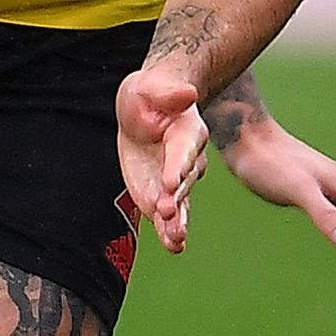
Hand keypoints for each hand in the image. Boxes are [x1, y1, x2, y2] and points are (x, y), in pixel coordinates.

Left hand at [114, 66, 209, 254]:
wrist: (148, 109)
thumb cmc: (151, 95)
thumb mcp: (152, 88)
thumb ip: (169, 94)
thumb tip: (187, 93)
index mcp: (187, 134)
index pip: (182, 152)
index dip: (178, 166)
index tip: (171, 182)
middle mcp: (187, 160)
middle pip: (184, 182)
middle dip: (175, 198)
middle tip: (166, 212)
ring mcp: (176, 180)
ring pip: (180, 204)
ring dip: (177, 221)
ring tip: (175, 239)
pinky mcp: (163, 194)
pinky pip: (169, 215)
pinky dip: (170, 230)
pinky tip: (173, 246)